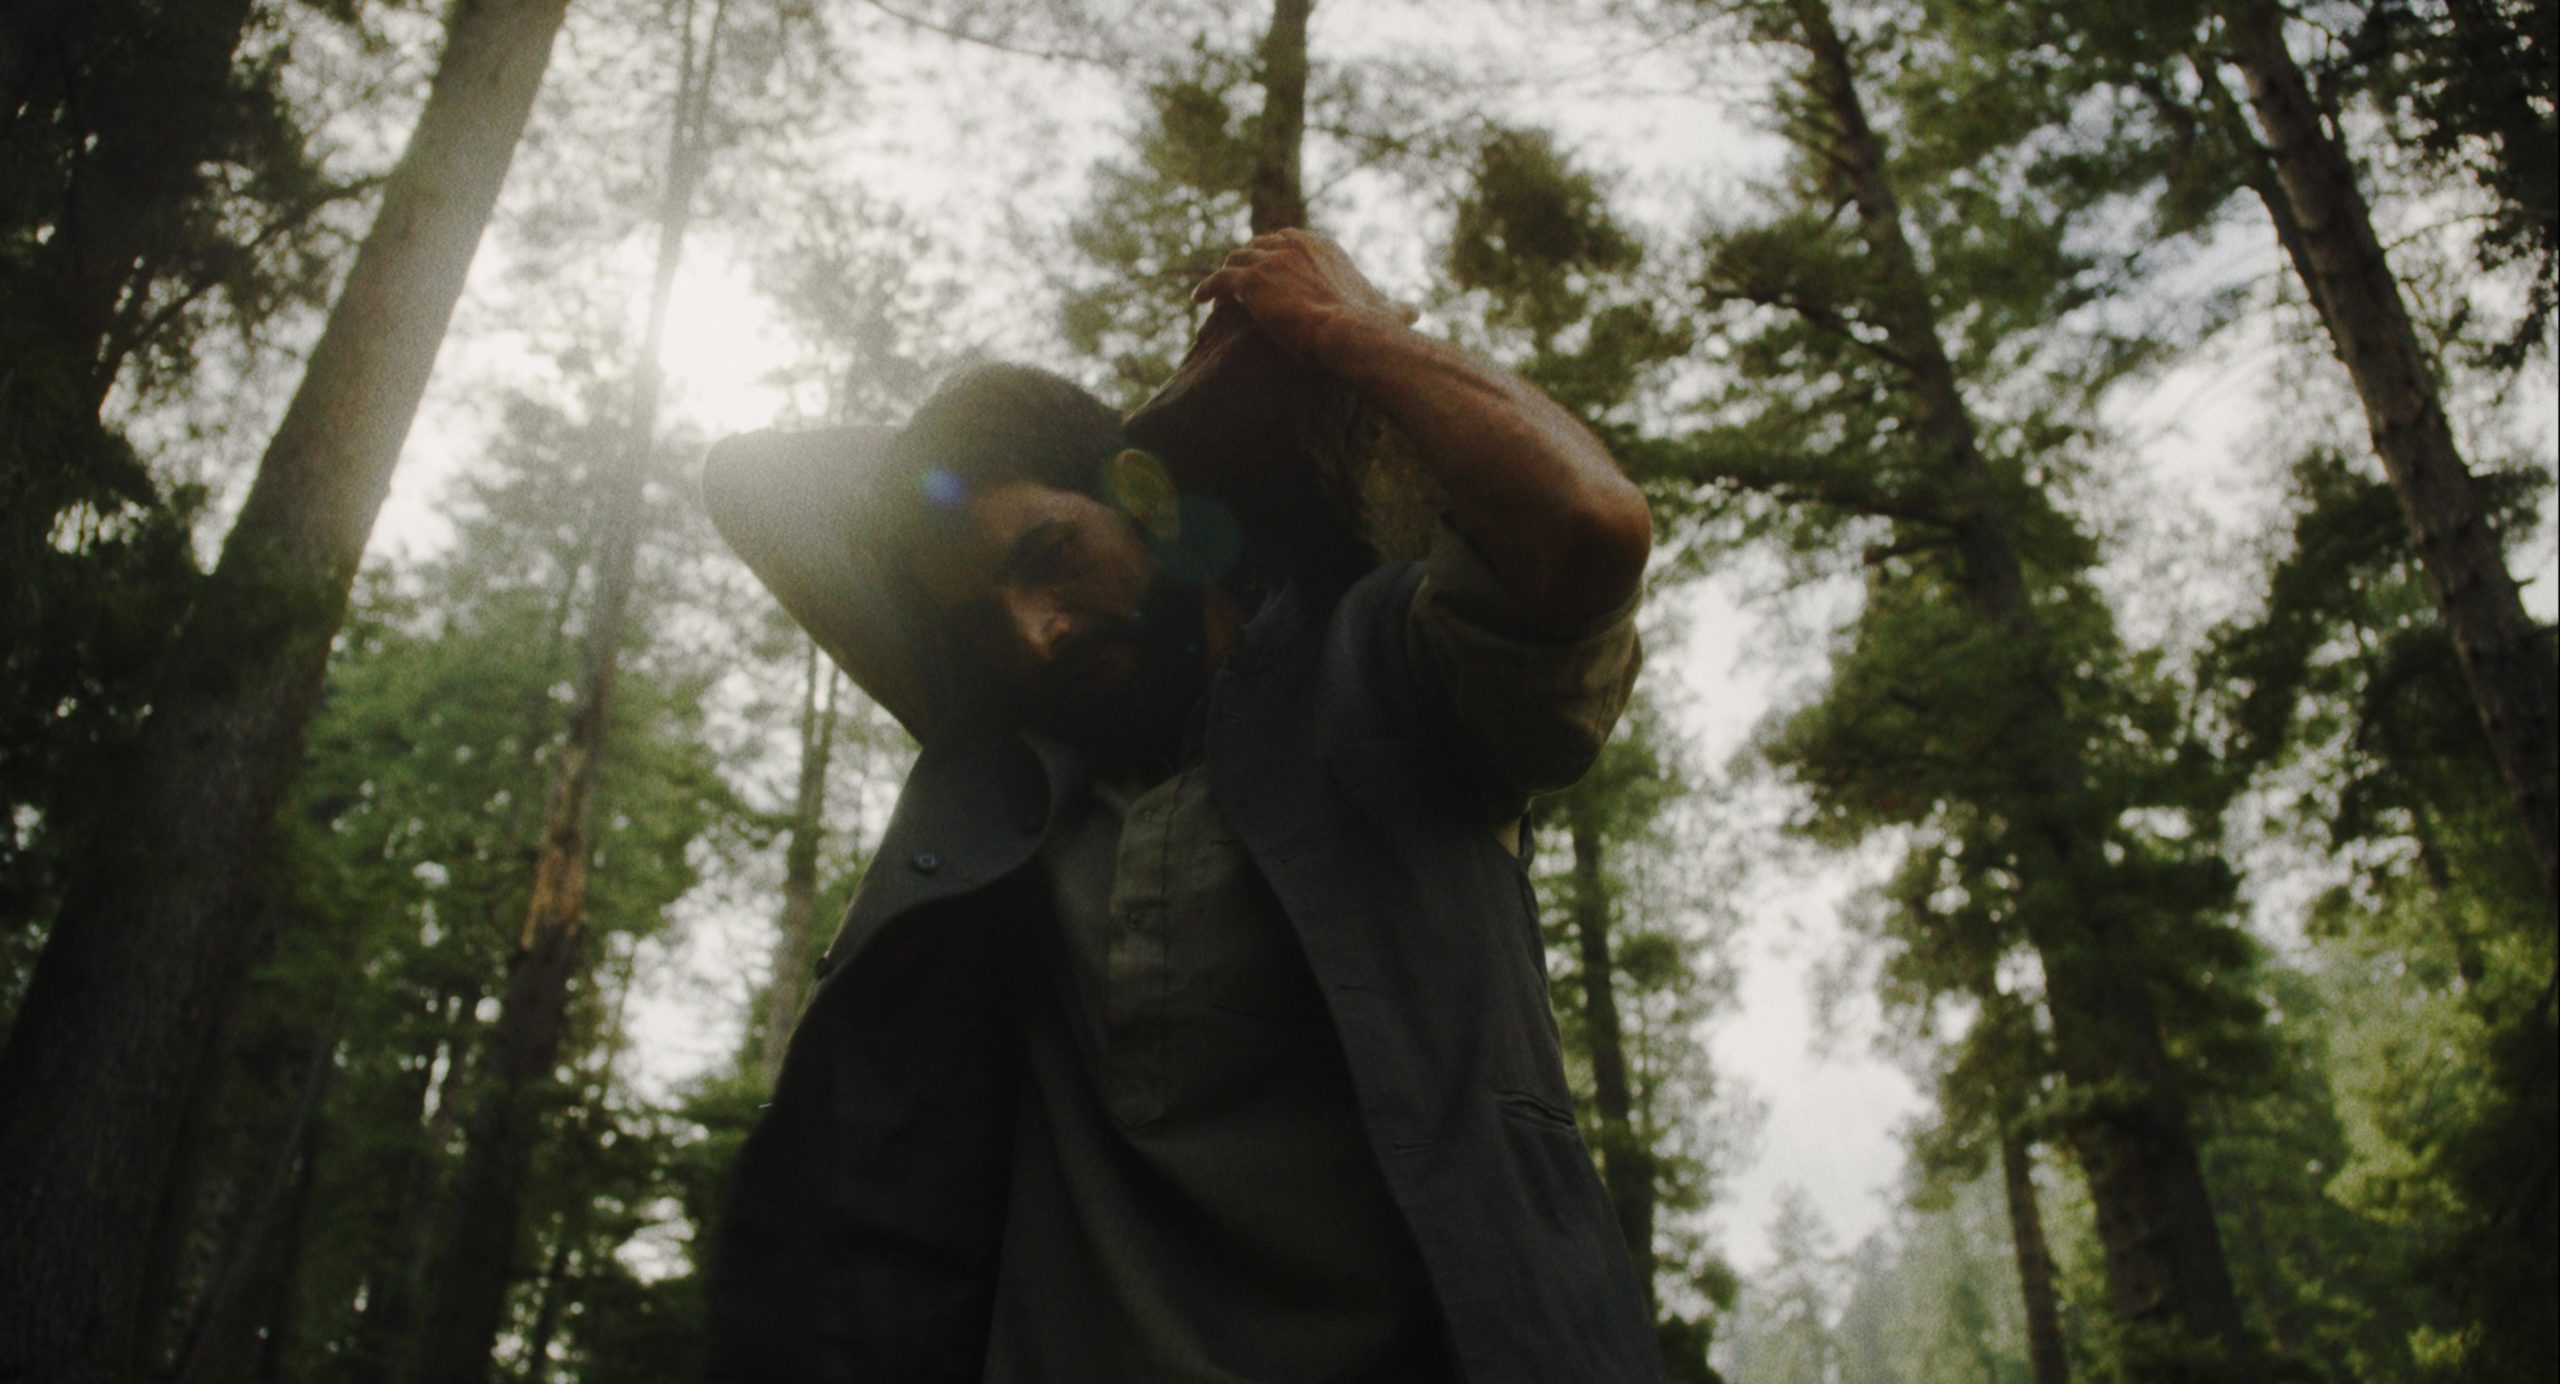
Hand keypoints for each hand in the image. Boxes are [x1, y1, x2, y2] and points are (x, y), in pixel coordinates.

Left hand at [1190, 229, 1419, 368]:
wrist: (1348, 333)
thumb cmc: (1368, 326)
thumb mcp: (1384, 309)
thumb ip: (1396, 306)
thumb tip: (1417, 311)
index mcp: (1321, 246)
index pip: (1289, 241)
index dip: (1275, 255)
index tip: (1268, 272)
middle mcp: (1293, 244)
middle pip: (1259, 245)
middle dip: (1247, 261)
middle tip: (1238, 283)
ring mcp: (1269, 259)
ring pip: (1236, 259)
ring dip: (1226, 274)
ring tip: (1217, 293)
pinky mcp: (1249, 280)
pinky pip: (1219, 279)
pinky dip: (1207, 288)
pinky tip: (1198, 300)